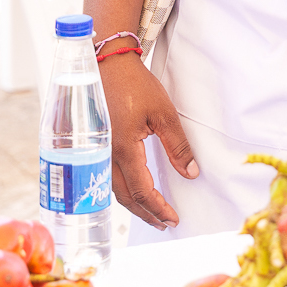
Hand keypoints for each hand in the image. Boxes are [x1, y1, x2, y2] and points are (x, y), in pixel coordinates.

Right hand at [102, 53, 196, 228]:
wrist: (108, 63)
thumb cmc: (135, 84)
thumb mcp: (164, 112)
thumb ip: (178, 145)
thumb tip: (191, 173)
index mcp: (124, 149)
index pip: (142, 191)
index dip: (158, 208)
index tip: (173, 218)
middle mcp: (105, 155)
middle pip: (126, 197)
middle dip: (146, 213)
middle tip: (165, 223)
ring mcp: (96, 152)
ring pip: (114, 190)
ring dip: (134, 205)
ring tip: (152, 213)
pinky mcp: (94, 146)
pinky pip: (107, 178)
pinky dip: (122, 191)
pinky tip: (133, 192)